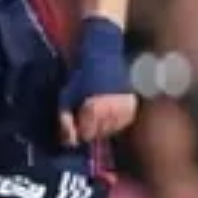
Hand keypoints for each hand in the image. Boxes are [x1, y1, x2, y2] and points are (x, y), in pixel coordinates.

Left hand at [58, 16, 135, 146]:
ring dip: (101, 127)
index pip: (86, 133)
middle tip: (83, 118)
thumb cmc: (82, 76)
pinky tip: (107, 113)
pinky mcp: (132, 108)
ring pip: (111, 130)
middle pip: (99, 134)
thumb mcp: (67, 95)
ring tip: (94, 115)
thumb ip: (65, 119)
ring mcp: (125, 109)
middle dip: (88, 130)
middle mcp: (113, 109)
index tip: (74, 125)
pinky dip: (113, 123)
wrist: (105, 56)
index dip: (77, 132)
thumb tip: (70, 142)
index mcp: (95, 106)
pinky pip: (121, 124)